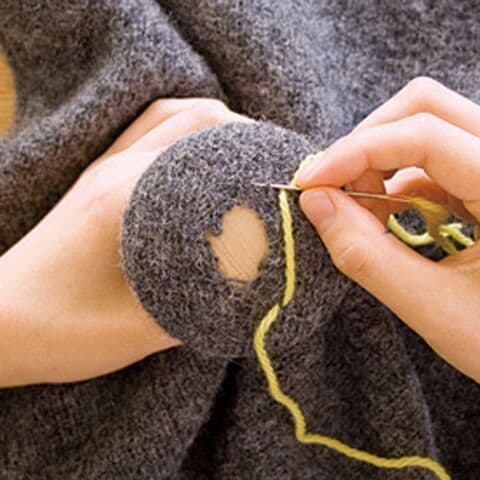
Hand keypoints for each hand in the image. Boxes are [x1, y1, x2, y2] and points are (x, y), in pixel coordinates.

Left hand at [0, 98, 250, 387]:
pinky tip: (200, 155)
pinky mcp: (98, 178)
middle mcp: (115, 169)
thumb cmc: (57, 331)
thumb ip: (198, 307)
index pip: (204, 153)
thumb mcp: (138, 329)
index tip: (285, 176)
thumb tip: (248, 289)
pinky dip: (183, 129)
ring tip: (246, 153)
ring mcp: (103, 167)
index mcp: (124, 199)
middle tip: (274, 164)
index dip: (253, 159)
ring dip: (213, 124)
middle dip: (244, 133)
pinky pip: (147, 129)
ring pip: (170, 115)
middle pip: (194, 118)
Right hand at [296, 77, 479, 382]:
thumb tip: (316, 203)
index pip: (425, 135)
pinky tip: (384, 216)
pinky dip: (393, 180)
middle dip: (367, 142)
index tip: (311, 183)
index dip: (357, 152)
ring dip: (378, 161)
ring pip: (427, 127)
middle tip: (335, 188)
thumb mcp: (435, 308)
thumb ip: (368, 255)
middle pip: (428, 108)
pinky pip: (431, 159)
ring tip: (360, 212)